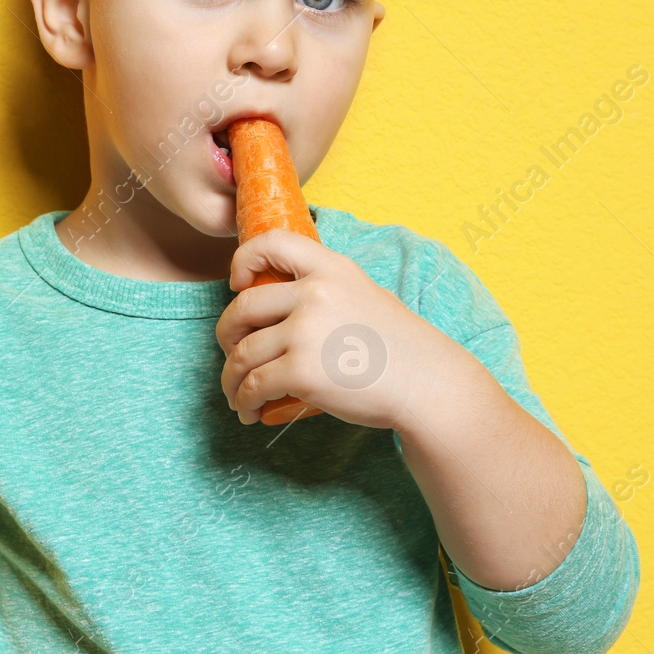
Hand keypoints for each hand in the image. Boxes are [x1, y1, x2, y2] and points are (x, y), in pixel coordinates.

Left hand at [215, 228, 469, 429]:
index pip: (271, 242)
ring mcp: (305, 332)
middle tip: (232, 354)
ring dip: (231, 378)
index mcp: (330, 269)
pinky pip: (254, 385)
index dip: (243, 261)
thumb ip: (324, 291)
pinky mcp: (301, 371)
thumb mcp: (363, 294)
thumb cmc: (398, 346)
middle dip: (227, 335)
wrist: (426, 384)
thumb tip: (280, 307)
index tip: (239, 285)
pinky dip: (243, 400)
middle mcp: (314, 294)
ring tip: (237, 395)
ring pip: (243, 353)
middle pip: (243, 307)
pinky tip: (248, 411)